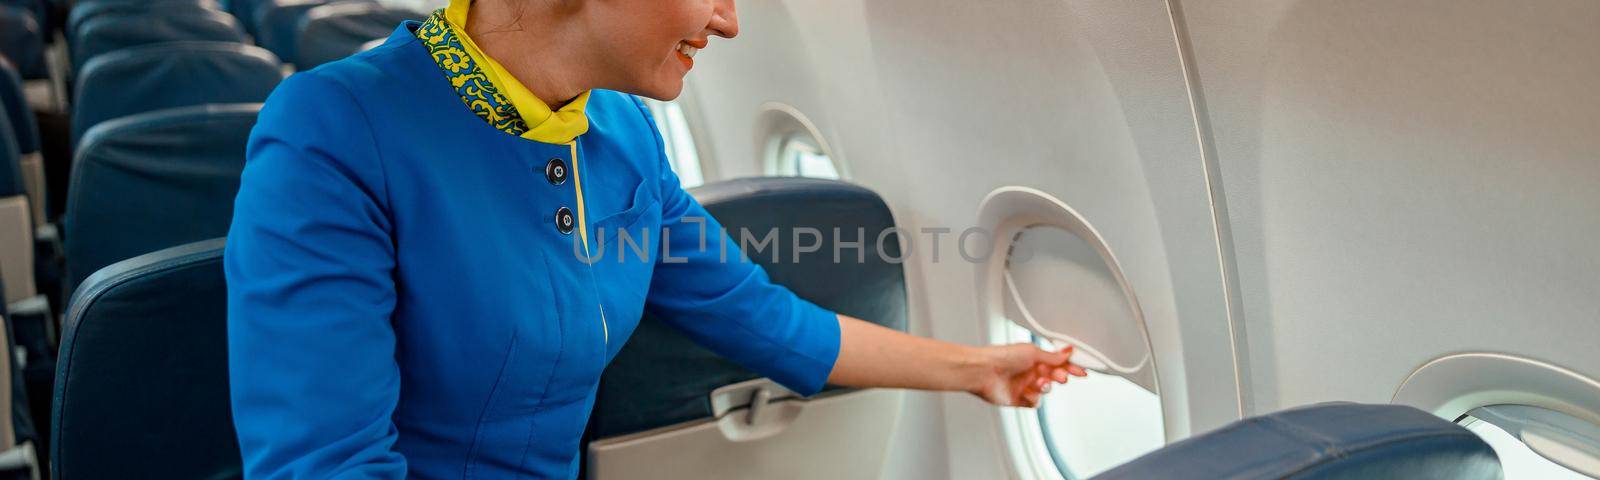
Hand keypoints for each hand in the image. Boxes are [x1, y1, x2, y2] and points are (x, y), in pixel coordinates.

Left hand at [968, 343, 1086, 407]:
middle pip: (1054, 377)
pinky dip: (1033, 398)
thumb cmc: (1003, 357)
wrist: (984, 372)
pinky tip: (1026, 393)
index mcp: (1034, 357)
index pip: (1058, 362)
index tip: (1082, 371)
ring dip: (1046, 388)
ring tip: (1040, 384)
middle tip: (1062, 377)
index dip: (1071, 367)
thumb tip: (1068, 352)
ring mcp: (1024, 385)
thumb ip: (1053, 356)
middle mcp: (1030, 371)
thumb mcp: (1033, 352)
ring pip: (1046, 391)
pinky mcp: (1018, 399)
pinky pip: (1034, 402)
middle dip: (1060, 377)